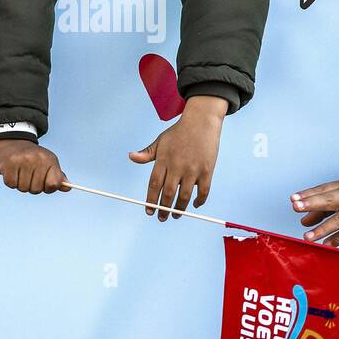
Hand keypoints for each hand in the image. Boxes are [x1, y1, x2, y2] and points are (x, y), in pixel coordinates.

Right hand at [0, 139, 68, 193]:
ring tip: (20, 172)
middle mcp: (37, 159)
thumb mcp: (48, 162)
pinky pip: (11, 184)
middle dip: (32, 186)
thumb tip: (68, 188)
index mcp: (49, 159)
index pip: (54, 184)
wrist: (12, 141)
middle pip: (36, 189)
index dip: (48, 188)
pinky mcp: (8, 163)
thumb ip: (57, 176)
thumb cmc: (33, 157)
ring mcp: (22, 160)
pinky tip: (12, 171)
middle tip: (29, 175)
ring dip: (20, 184)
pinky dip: (11, 181)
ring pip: (23, 188)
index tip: (44, 182)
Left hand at [128, 94, 225, 220]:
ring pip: (184, 196)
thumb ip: (147, 152)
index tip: (149, 211)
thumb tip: (131, 157)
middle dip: (163, 209)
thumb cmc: (179, 132)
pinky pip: (203, 191)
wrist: (202, 121)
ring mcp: (193, 168)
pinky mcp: (207, 170)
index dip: (150, 200)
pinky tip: (193, 205)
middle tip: (162, 218)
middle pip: (168, 193)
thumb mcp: (160, 140)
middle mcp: (177, 165)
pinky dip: (198, 201)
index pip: (154, 184)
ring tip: (175, 215)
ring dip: (179, 209)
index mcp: (164, 159)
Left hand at [291, 168, 338, 246]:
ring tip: (307, 236)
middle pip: (329, 199)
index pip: (322, 190)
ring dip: (323, 228)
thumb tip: (304, 219)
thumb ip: (326, 206)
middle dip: (312, 203)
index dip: (307, 195)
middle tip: (296, 206)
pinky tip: (329, 244)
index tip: (293, 199)